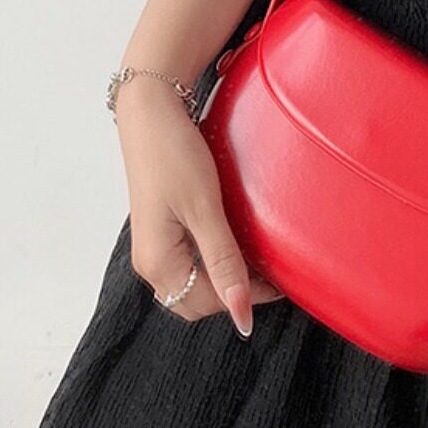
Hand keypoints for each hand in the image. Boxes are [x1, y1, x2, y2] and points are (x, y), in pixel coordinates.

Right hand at [115, 82, 282, 334]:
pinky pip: (187, 261)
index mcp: (157, 262)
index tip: (277, 282)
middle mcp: (149, 261)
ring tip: (252, 258)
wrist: (150, 111)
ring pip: (191, 282)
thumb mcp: (205, 210)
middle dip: (230, 294)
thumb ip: (224, 263)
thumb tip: (241, 316)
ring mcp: (153, 244)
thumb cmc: (174, 154)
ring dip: (221, 278)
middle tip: (266, 272)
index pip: (206, 303)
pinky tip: (230, 242)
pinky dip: (211, 261)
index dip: (244, 299)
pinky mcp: (158, 228)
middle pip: (195, 301)